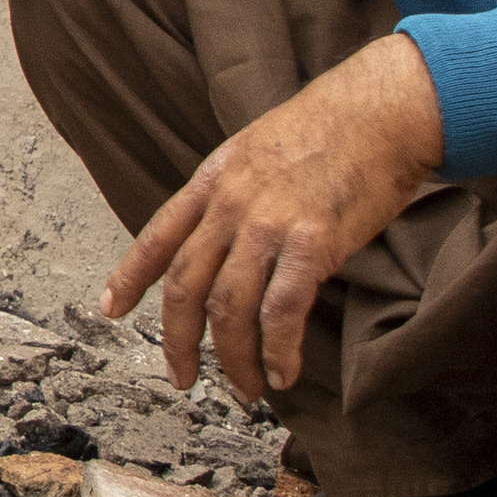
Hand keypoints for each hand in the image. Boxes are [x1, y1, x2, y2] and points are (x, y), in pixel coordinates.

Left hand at [104, 35, 442, 400]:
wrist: (386, 108)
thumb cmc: (337, 126)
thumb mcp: (263, 147)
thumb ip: (240, 192)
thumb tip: (236, 239)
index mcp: (215, 177)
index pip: (158, 234)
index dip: (130, 276)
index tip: (111, 309)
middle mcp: (231, 202)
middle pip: (186, 285)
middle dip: (178, 341)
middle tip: (182, 378)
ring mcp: (269, 222)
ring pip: (229, 309)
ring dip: (234, 359)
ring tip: (246, 389)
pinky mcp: (313, 242)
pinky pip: (282, 312)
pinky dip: (279, 351)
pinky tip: (284, 372)